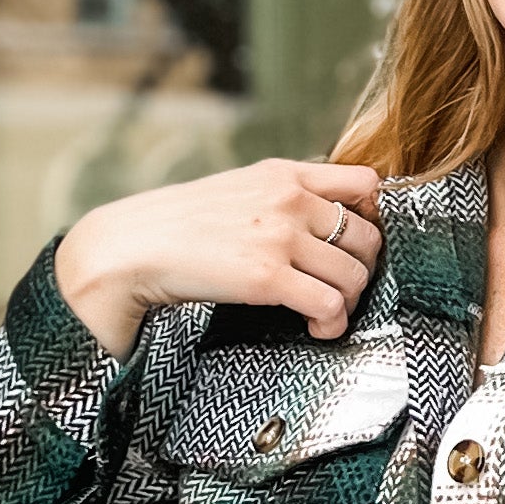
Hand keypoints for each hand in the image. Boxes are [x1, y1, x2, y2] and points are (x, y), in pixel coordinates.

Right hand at [55, 161, 386, 356]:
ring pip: (355, 275)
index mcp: (284, 174)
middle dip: (361, 270)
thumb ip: (282, 195)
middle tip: (339, 289)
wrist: (132, 246)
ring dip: (348, 303)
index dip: (373, 218)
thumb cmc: (180, 225)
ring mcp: (281, 238)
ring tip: (325, 314)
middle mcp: (290, 200)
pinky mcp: (269, 278)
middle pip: (368, 238)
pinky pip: (331, 305)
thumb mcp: (239, 189)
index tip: (356, 245)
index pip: (365, 183)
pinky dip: (331, 324)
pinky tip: (315, 329)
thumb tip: (325, 220)